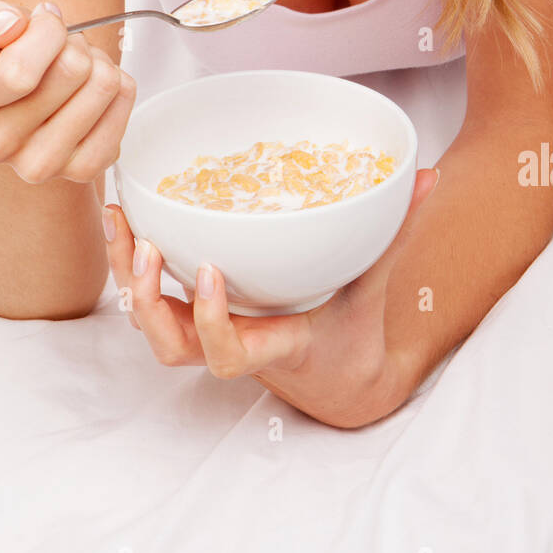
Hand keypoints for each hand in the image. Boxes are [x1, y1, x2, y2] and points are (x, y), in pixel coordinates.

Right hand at [0, 0, 136, 183]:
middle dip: (75, 43)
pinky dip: (118, 85)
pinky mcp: (83, 171)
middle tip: (62, 48)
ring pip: (104, 84)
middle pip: (71, 70)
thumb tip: (12, 26)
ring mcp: (39, 165)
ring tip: (77, 69)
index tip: (44, 19)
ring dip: (98, 62)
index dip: (46, 32)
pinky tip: (91, 91)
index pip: (19, 72)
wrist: (25, 110)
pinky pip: (124, 103)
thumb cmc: (2, 63)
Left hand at [102, 165, 439, 425]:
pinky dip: (129, 266)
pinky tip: (124, 217)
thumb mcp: (375, 282)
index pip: (231, 354)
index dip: (210, 322)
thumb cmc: (351, 328)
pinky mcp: (191, 316)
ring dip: (129, 283)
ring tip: (123, 225)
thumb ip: (396, 230)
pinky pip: (149, 300)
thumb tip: (429, 174)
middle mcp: (233, 345)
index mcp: (275, 344)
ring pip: (151, 327)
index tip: (209, 274)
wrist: (334, 377)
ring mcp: (207, 334)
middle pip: (171, 345)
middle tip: (146, 248)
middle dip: (150, 303)